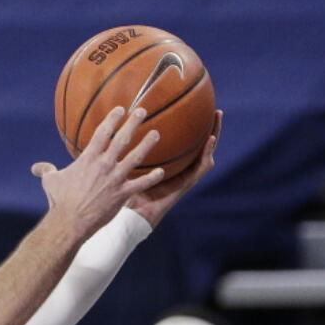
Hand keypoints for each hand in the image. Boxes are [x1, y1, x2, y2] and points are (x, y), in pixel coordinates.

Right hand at [31, 107, 164, 238]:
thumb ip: (46, 170)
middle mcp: (104, 165)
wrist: (69, 221)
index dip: (111, 119)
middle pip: (122, 139)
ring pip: (135, 157)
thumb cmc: (59, 200)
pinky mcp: (122, 194)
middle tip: (142, 111)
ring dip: (147, 144)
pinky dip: (151, 178)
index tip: (120, 109)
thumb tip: (36, 168)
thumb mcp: (50, 181)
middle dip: (133, 123)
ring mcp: (115, 179)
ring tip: (156, 133)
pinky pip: (141, 184)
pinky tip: (161, 172)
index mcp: (87, 159)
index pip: (102, 133)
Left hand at [127, 110, 221, 227]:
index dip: (187, 129)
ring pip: (203, 153)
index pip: (180, 143)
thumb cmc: (123, 192)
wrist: (130, 215)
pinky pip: (200, 168)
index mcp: (166, 164)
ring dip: (213, 135)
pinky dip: (206, 154)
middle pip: (196, 145)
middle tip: (214, 110)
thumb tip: (107, 128)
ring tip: (217, 119)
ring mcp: (184, 176)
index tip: (191, 109)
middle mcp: (178, 169)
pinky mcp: (185, 185)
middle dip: (206, 128)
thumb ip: (119, 151)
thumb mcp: (121, 167)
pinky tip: (209, 141)